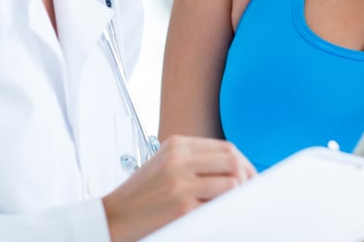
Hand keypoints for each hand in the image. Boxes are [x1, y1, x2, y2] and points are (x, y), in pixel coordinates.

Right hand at [102, 135, 255, 241]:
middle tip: (251, 192)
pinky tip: (221, 215)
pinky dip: (225, 211)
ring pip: (231, 183)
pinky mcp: (182, 208)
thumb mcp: (165, 164)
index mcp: (176, 145)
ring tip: (235, 205)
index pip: (225, 147)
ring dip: (239, 196)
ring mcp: (180, 184)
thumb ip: (195, 161)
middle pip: (232, 160)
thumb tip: (235, 169)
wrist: (111, 218)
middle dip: (248, 177)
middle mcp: (179, 160)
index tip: (250, 177)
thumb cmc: (140, 195)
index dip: (244, 163)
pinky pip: (218, 207)